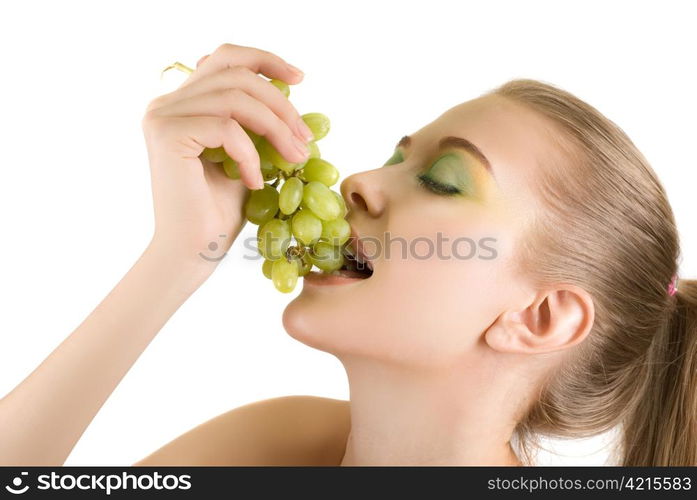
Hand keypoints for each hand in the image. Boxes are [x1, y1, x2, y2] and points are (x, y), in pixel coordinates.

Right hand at [141, 43, 313, 265]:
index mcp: (183, 103)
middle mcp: (167, 103)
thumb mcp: (245, 155)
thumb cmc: (218, 210)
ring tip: (294, 159)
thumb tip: (288, 93)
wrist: (193, 250)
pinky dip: (251, 155)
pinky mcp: (168, 134)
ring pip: (236, 98)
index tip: (300, 78)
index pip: (224, 58)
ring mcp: (163, 116)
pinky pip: (227, 128)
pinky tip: (255, 182)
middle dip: (281, 104)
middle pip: (236, 74)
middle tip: (306, 138)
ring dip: (276, 129)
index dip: (264, 60)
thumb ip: (253, 123)